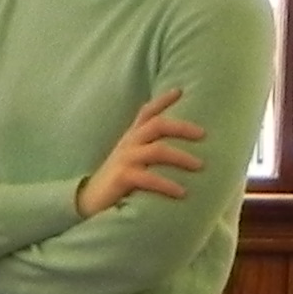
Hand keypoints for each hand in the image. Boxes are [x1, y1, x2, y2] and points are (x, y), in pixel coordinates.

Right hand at [76, 88, 203, 216]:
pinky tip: (182, 192)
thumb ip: (146, 147)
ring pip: (158, 150)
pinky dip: (168, 185)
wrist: (89, 202)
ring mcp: (125, 159)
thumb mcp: (129, 157)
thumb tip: (176, 146)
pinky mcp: (122, 177)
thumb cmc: (116, 181)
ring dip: (182, 157)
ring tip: (200, 166)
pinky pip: (149, 178)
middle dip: (183, 127)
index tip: (180, 91)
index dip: (163, 100)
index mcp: (131, 137)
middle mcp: (129, 143)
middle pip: (158, 125)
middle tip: (204, 134)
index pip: (147, 112)